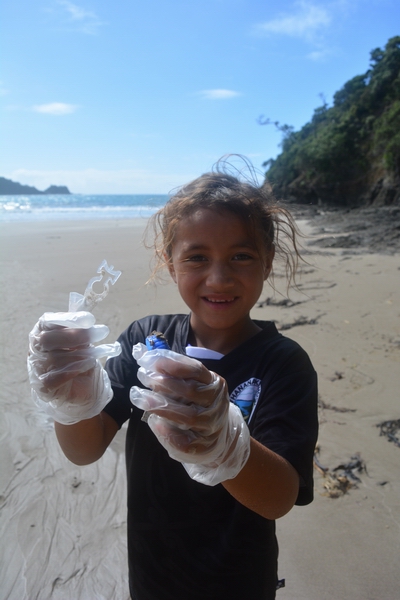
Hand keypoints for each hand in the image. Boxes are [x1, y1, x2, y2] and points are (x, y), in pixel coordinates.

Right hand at [28, 311, 120, 423]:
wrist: (85, 386)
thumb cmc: (80, 357)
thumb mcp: (83, 340)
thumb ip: (80, 327)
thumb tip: (85, 315)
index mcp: (42, 333)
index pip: (46, 322)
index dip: (66, 319)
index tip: (89, 319)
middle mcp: (35, 350)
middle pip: (46, 339)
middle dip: (75, 336)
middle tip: (101, 332)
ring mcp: (37, 369)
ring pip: (54, 358)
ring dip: (81, 355)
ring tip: (96, 354)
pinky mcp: (43, 387)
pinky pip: (52, 379)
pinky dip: (71, 371)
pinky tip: (86, 366)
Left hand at [130, 344, 249, 484]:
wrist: (217, 437)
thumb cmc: (198, 404)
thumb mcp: (192, 384)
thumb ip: (171, 371)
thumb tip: (142, 353)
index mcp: (215, 383)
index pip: (196, 370)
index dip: (173, 364)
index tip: (149, 360)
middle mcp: (217, 403)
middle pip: (191, 391)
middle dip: (164, 383)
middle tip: (143, 376)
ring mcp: (212, 426)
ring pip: (188, 416)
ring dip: (162, 406)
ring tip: (139, 397)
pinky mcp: (204, 446)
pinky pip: (186, 441)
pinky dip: (168, 432)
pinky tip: (154, 422)